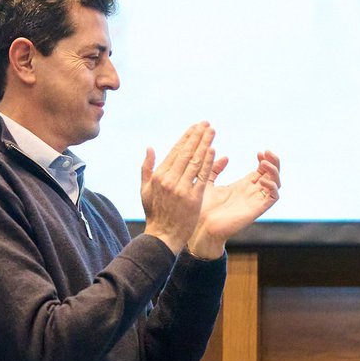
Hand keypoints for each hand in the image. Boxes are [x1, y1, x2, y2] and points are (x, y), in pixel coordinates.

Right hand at [141, 122, 216, 253]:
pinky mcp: (193, 199)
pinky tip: (214, 151)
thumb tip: (150, 147)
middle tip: (207, 124)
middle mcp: (169, 180)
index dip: (187, 137)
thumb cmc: (154, 213)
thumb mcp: (145, 190)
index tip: (195, 126)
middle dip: (198, 136)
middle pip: (187, 153)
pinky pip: (202, 177)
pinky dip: (208, 163)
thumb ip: (146, 168)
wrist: (163, 236)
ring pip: (195, 161)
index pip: (175, 151)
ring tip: (212, 132)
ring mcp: (182, 189)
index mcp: (159, 176)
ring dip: (205, 144)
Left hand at [187, 149, 280, 258]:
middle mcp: (251, 193)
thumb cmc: (202, 208)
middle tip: (266, 152)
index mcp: (242, 186)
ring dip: (274, 172)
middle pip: (272, 175)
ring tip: (264, 163)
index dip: (264, 160)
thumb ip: (215, 169)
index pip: (262, 171)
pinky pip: (273, 198)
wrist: (201, 226)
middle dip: (273, 162)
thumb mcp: (207, 182)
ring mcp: (255, 201)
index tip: (259, 152)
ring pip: (276, 184)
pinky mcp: (257, 210)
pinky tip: (262, 179)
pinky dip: (272, 187)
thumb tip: (226, 157)